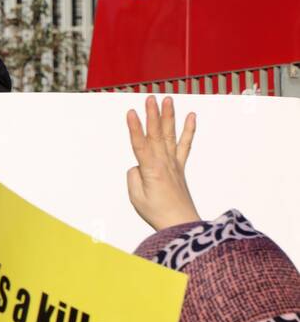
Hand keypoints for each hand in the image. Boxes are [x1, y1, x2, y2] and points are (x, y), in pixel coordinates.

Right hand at [126, 96, 198, 230]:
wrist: (181, 223)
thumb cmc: (157, 212)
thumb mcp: (136, 196)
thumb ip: (134, 176)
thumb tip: (138, 166)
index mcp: (150, 170)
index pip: (140, 144)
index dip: (134, 127)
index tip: (130, 112)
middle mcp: (164, 162)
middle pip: (156, 134)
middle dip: (152, 115)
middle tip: (149, 98)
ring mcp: (174, 163)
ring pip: (169, 134)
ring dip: (168, 116)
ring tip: (167, 100)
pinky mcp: (180, 166)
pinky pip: (185, 145)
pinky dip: (189, 130)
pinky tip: (191, 117)